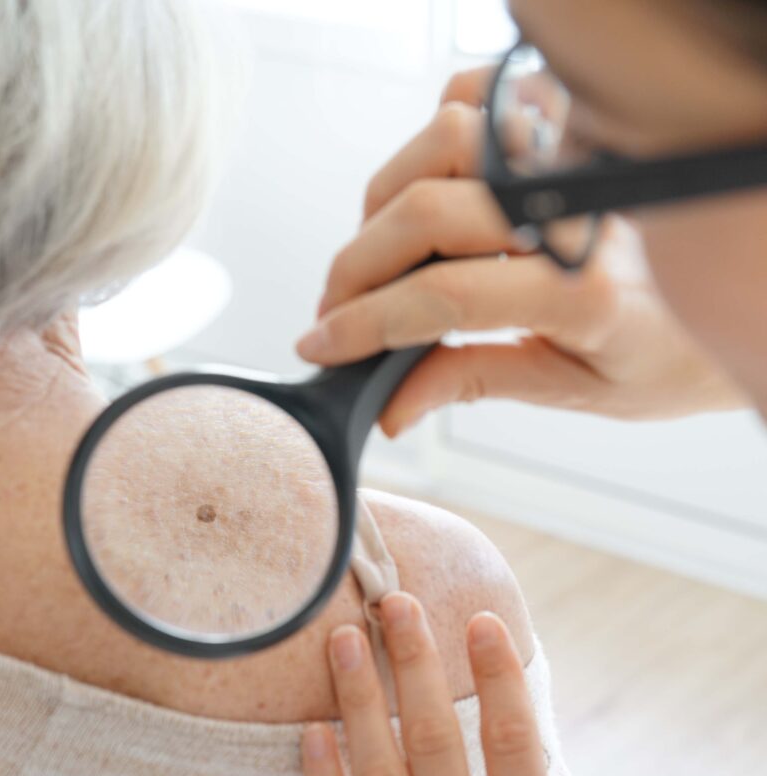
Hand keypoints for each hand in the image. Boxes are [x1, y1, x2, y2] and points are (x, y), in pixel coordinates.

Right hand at [295, 67, 746, 433]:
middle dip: (358, 266)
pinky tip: (421, 185)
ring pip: (446, 141)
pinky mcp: (568, 128)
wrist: (734, 300)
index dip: (365, 323)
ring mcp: (574, 157)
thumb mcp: (573, 389)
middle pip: (429, 211)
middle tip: (331, 311)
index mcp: (585, 292)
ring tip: (373, 256)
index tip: (321, 345)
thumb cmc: (667, 352)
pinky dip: (433, 130)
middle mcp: (580, 210)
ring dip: (386, 200)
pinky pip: (482, 97)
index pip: (444, 296)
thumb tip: (391, 407)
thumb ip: (476, 383)